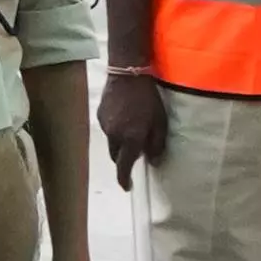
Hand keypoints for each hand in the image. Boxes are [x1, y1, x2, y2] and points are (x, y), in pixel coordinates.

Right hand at [96, 68, 168, 184]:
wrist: (128, 73)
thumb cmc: (148, 98)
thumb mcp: (160, 122)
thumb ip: (157, 144)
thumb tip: (153, 160)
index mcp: (131, 139)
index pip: (124, 166)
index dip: (125, 180)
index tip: (128, 187)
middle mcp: (114, 135)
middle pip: (116, 157)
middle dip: (123, 159)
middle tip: (134, 153)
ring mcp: (105, 125)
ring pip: (111, 142)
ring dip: (120, 142)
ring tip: (131, 129)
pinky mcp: (99, 115)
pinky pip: (107, 129)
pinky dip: (115, 129)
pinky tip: (123, 117)